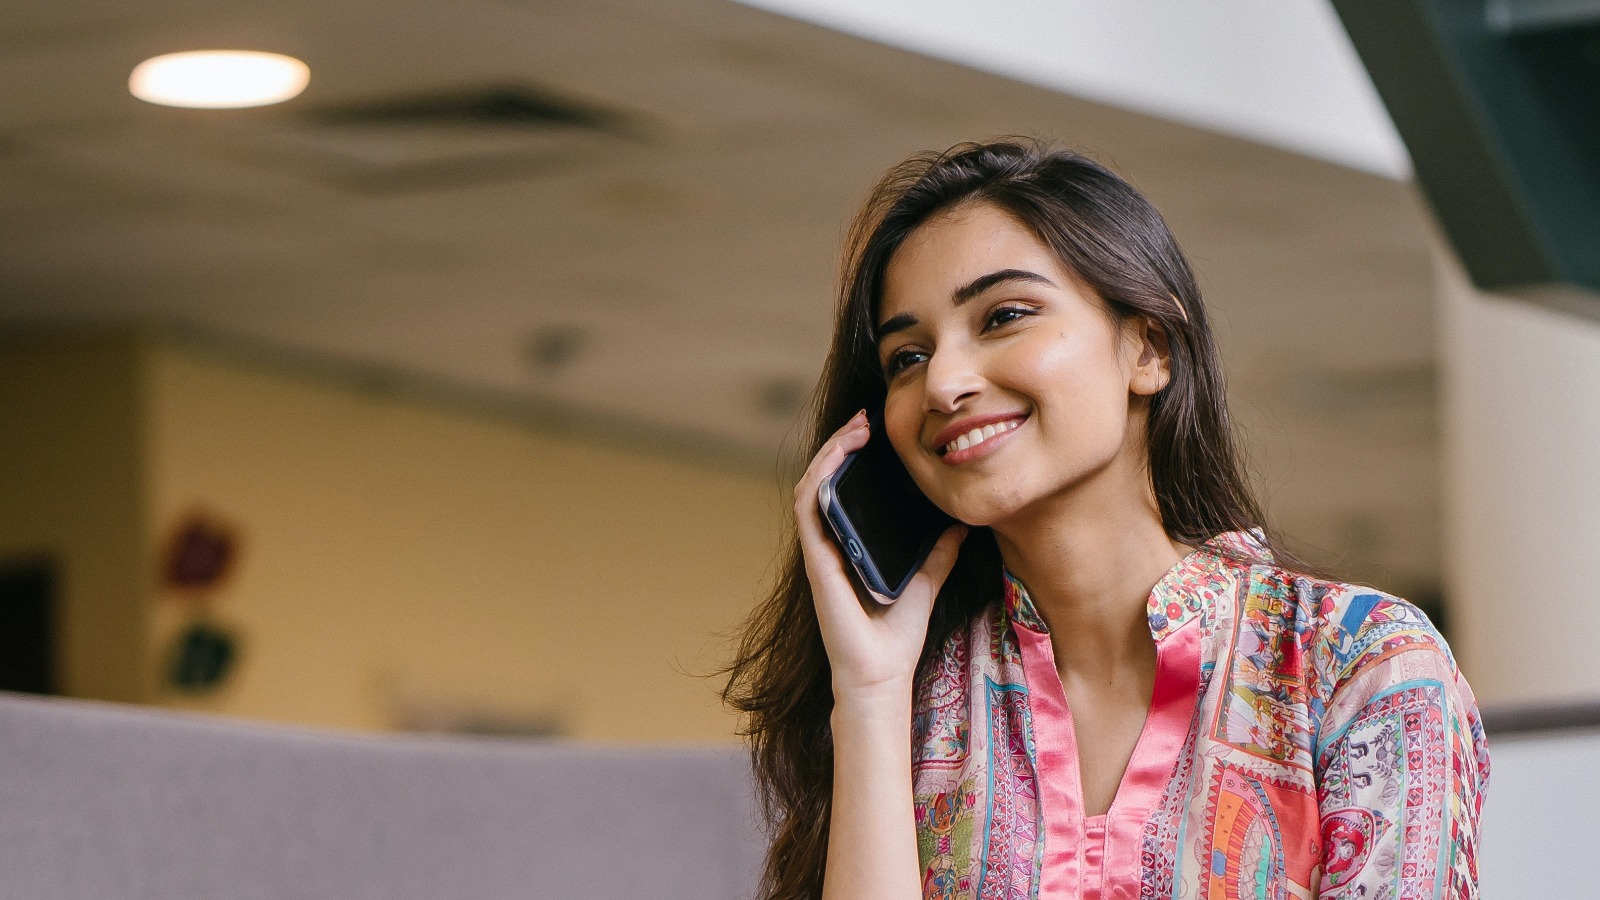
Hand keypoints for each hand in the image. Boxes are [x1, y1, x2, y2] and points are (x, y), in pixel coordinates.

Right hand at [792, 409, 966, 705]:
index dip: (854, 458)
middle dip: (842, 444)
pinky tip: (838, 457)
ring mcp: (820, 551)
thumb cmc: (897, 637)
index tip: (878, 431)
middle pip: (827, 480)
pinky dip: (819, 478)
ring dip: (829, 452)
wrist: (881, 675)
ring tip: (855, 428)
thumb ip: (938, 554)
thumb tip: (961, 523)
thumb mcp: (927, 583)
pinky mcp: (816, 560)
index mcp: (852, 546)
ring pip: (813, 486)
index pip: (846, 491)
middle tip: (867, 418)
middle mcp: (831, 544)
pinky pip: (809, 508)